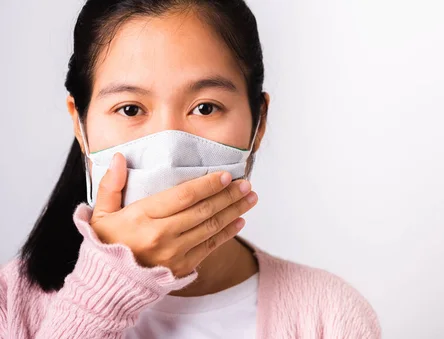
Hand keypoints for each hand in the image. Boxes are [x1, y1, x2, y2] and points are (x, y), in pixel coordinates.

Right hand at [88, 153, 258, 277]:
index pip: (183, 196)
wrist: (109, 284)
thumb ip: (110, 184)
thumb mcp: (100, 213)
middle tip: (246, 184)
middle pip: (203, 210)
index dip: (208, 185)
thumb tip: (119, 157)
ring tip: (250, 198)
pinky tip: (240, 221)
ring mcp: (174, 253)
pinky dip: (227, 233)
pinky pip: (210, 247)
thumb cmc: (107, 244)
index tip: (225, 175)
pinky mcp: (182, 267)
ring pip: (211, 227)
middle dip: (229, 195)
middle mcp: (161, 235)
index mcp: (142, 217)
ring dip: (234, 211)